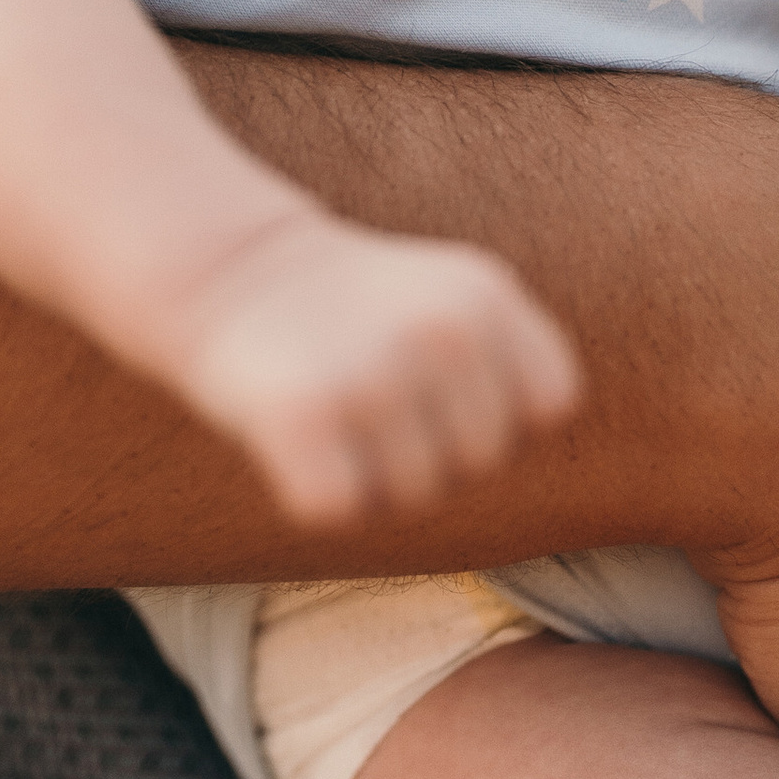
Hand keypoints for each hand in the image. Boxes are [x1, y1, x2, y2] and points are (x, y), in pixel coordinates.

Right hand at [171, 213, 583, 529]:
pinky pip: (339, 508)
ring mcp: (372, 373)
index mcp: (485, 295)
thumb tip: (521, 455)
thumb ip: (512, 363)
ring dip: (372, 475)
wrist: (230, 270)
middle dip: (434, 450)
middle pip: (481, 464)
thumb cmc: (354, 308)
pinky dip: (314, 492)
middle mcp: (440, 331)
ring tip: (337, 409)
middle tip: (374, 395)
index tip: (447, 388)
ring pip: (412, 499)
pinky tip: (297, 436)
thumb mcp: (454, 300)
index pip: (548, 405)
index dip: (502, 413)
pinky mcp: (302, 414)